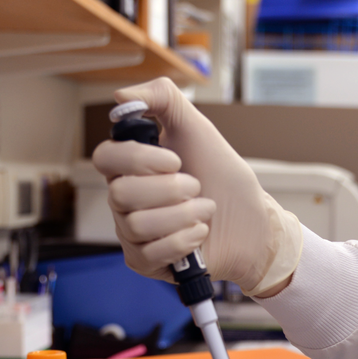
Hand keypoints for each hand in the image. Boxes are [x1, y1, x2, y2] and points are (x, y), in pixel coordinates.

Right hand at [90, 78, 301, 295]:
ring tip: (204, 210)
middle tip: (197, 187)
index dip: (138, 159)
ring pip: (137, 225)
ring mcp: (131, 233)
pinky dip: (184, 240)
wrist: (252, 222)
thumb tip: (121, 96)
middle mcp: (124, 200)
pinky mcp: (144, 261)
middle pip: (120, 194)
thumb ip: (163, 99)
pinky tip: (200, 233)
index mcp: (130, 168)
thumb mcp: (197, 127)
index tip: (175, 160)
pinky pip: (151, 252)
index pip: (105, 158)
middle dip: (170, 190)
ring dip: (184, 215)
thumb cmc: (222, 176)